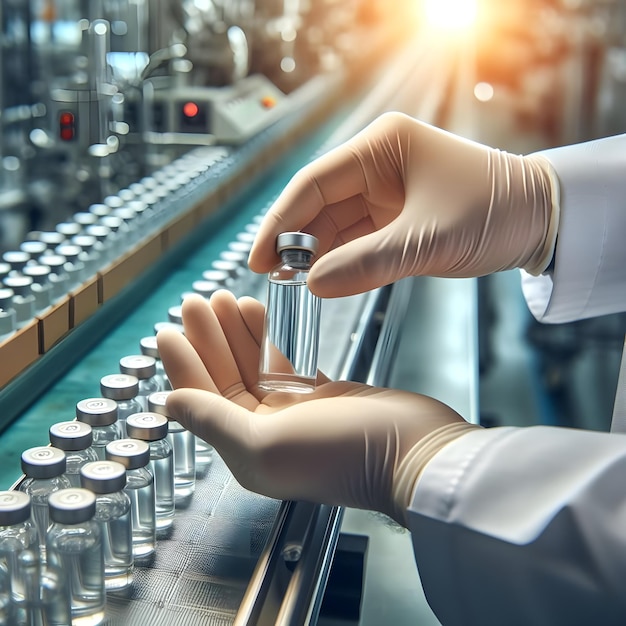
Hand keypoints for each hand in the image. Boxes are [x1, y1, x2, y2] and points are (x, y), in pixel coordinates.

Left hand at [157, 292, 477, 525]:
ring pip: (252, 365)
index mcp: (247, 451)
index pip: (202, 400)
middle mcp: (266, 433)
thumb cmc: (347, 454)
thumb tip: (169, 403)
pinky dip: (267, 338)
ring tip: (223, 299)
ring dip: (235, 333)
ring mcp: (294, 412)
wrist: (414, 452)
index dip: (183, 364)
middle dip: (208, 339)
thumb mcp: (268, 442)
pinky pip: (282, 361)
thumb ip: (214, 421)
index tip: (167, 329)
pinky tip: (257, 314)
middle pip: (225, 378)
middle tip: (196, 301)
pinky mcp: (320, 394)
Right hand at [248, 112, 558, 296]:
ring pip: (335, 226)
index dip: (281, 221)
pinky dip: (341, 262)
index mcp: (382, 147)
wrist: (540, 220)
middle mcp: (378, 165)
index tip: (259, 257)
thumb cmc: (493, 211)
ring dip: (316, 255)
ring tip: (292, 285)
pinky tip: (324, 282)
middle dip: (295, 241)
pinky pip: (357, 241)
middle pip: (319, 205)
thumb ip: (366, 264)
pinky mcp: (395, 218)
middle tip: (272, 277)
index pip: (313, 183)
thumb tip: (312, 286)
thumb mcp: (426, 240)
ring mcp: (386, 193)